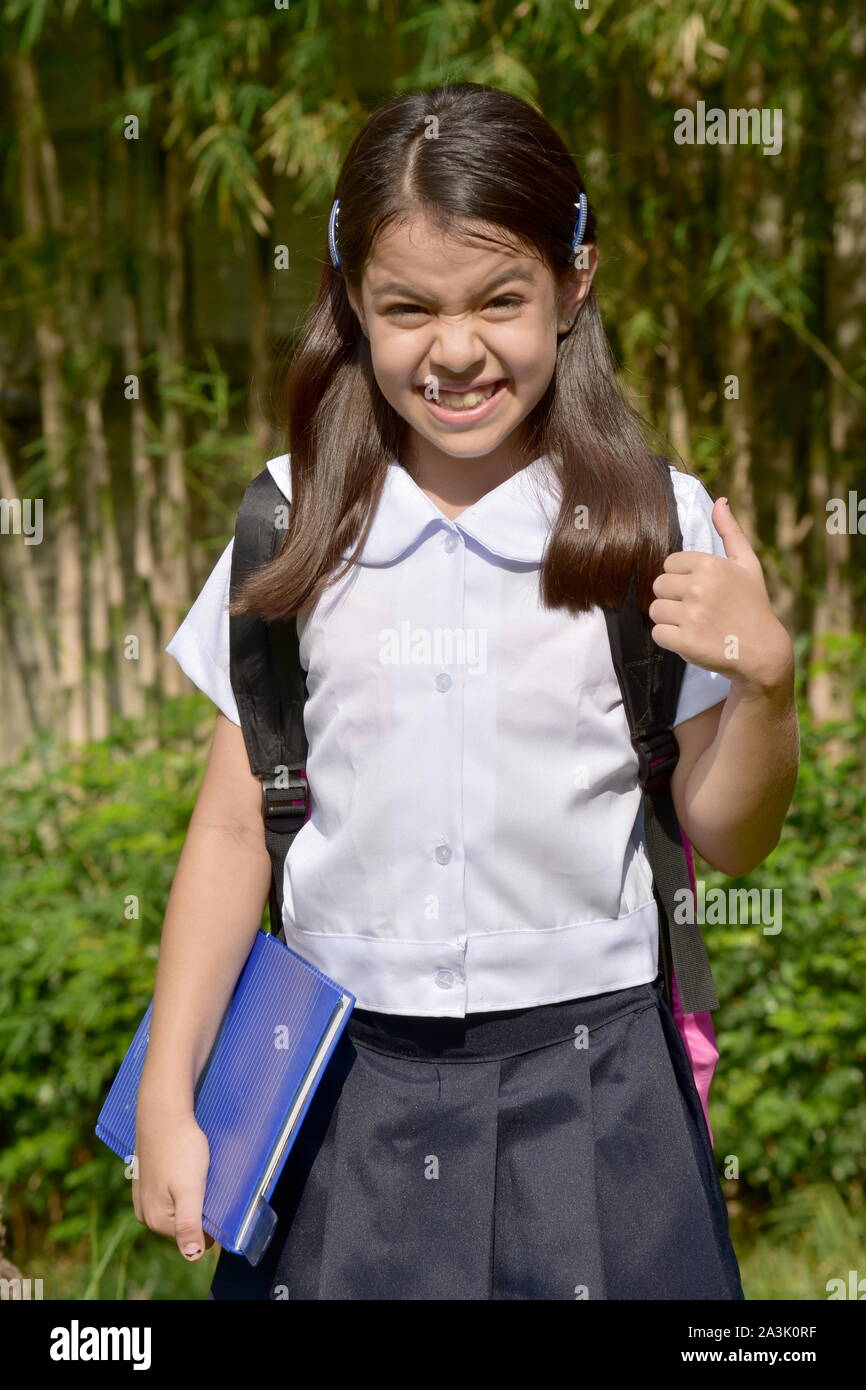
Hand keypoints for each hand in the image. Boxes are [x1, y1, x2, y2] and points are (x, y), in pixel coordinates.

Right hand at [133, 1103, 214, 1261]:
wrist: (164, 1111)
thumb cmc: (179, 1149)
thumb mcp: (190, 1190)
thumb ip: (190, 1225)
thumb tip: (192, 1256)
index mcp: (156, 1220)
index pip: (193, 1238)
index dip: (210, 1221)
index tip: (216, 1198)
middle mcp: (146, 1212)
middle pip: (185, 1222)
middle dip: (200, 1206)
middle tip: (208, 1181)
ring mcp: (144, 1194)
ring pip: (179, 1205)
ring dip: (193, 1193)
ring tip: (199, 1171)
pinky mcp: (148, 1177)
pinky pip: (171, 1190)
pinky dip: (182, 1182)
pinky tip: (188, 1166)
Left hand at [648, 496, 793, 695]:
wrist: (763, 652)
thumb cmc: (753, 605)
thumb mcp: (748, 565)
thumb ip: (730, 532)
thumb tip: (721, 501)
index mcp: (710, 565)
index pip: (669, 564)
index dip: (681, 579)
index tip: (700, 591)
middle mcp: (699, 587)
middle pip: (658, 586)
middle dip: (672, 598)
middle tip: (696, 610)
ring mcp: (691, 615)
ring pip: (655, 610)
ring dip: (670, 620)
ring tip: (695, 624)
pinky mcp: (684, 641)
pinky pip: (657, 633)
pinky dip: (670, 639)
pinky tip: (692, 639)